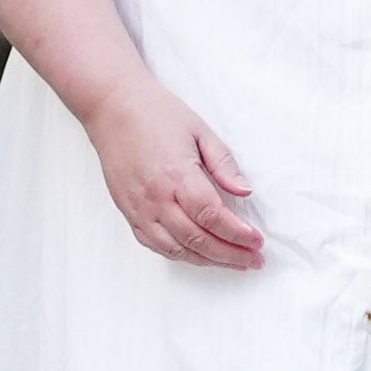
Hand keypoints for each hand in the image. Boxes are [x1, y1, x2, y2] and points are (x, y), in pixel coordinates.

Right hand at [82, 78, 263, 270]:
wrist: (113, 108)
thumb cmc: (157, 114)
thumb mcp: (200, 130)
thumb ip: (224, 164)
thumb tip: (245, 192)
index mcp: (178, 176)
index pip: (213, 217)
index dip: (238, 234)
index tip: (257, 241)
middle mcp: (157, 198)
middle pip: (198, 240)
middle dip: (230, 254)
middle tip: (254, 260)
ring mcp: (139, 209)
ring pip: (176, 249)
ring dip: (208, 260)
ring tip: (232, 262)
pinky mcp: (129, 212)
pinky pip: (155, 245)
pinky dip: (180, 255)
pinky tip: (198, 255)